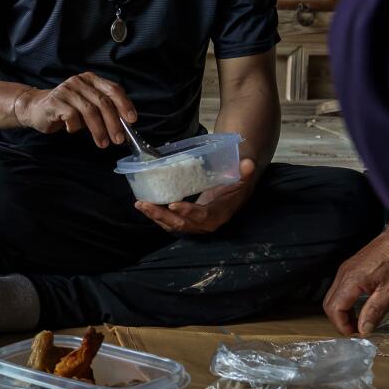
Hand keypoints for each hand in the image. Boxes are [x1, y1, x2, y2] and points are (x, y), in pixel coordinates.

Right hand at [14, 73, 138, 148]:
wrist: (36, 108)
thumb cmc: (67, 109)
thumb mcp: (87, 105)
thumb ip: (103, 109)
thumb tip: (124, 125)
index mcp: (91, 80)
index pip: (113, 89)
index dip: (124, 104)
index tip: (132, 121)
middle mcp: (80, 81)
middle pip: (103, 102)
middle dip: (114, 123)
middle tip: (119, 140)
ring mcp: (67, 90)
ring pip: (90, 111)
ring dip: (99, 130)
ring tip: (103, 143)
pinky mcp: (55, 101)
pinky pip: (72, 117)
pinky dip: (75, 127)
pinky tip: (72, 130)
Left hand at [135, 158, 255, 234]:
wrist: (235, 192)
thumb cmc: (237, 183)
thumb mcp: (243, 177)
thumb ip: (245, 172)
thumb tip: (248, 164)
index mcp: (219, 213)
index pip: (202, 215)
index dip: (188, 212)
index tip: (172, 204)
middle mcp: (206, 224)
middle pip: (182, 224)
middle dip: (162, 215)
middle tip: (145, 204)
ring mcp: (195, 225)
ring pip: (173, 225)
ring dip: (155, 216)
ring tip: (140, 205)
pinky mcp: (187, 222)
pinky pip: (170, 223)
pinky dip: (157, 216)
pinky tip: (145, 206)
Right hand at [322, 215, 388, 335]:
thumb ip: (374, 312)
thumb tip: (363, 330)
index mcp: (352, 280)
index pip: (334, 309)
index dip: (342, 325)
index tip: (355, 334)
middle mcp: (343, 274)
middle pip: (329, 304)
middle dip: (339, 320)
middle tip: (356, 330)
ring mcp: (345, 270)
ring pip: (333, 296)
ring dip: (342, 312)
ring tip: (359, 321)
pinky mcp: (350, 268)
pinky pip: (340, 289)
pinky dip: (345, 302)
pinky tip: (360, 307)